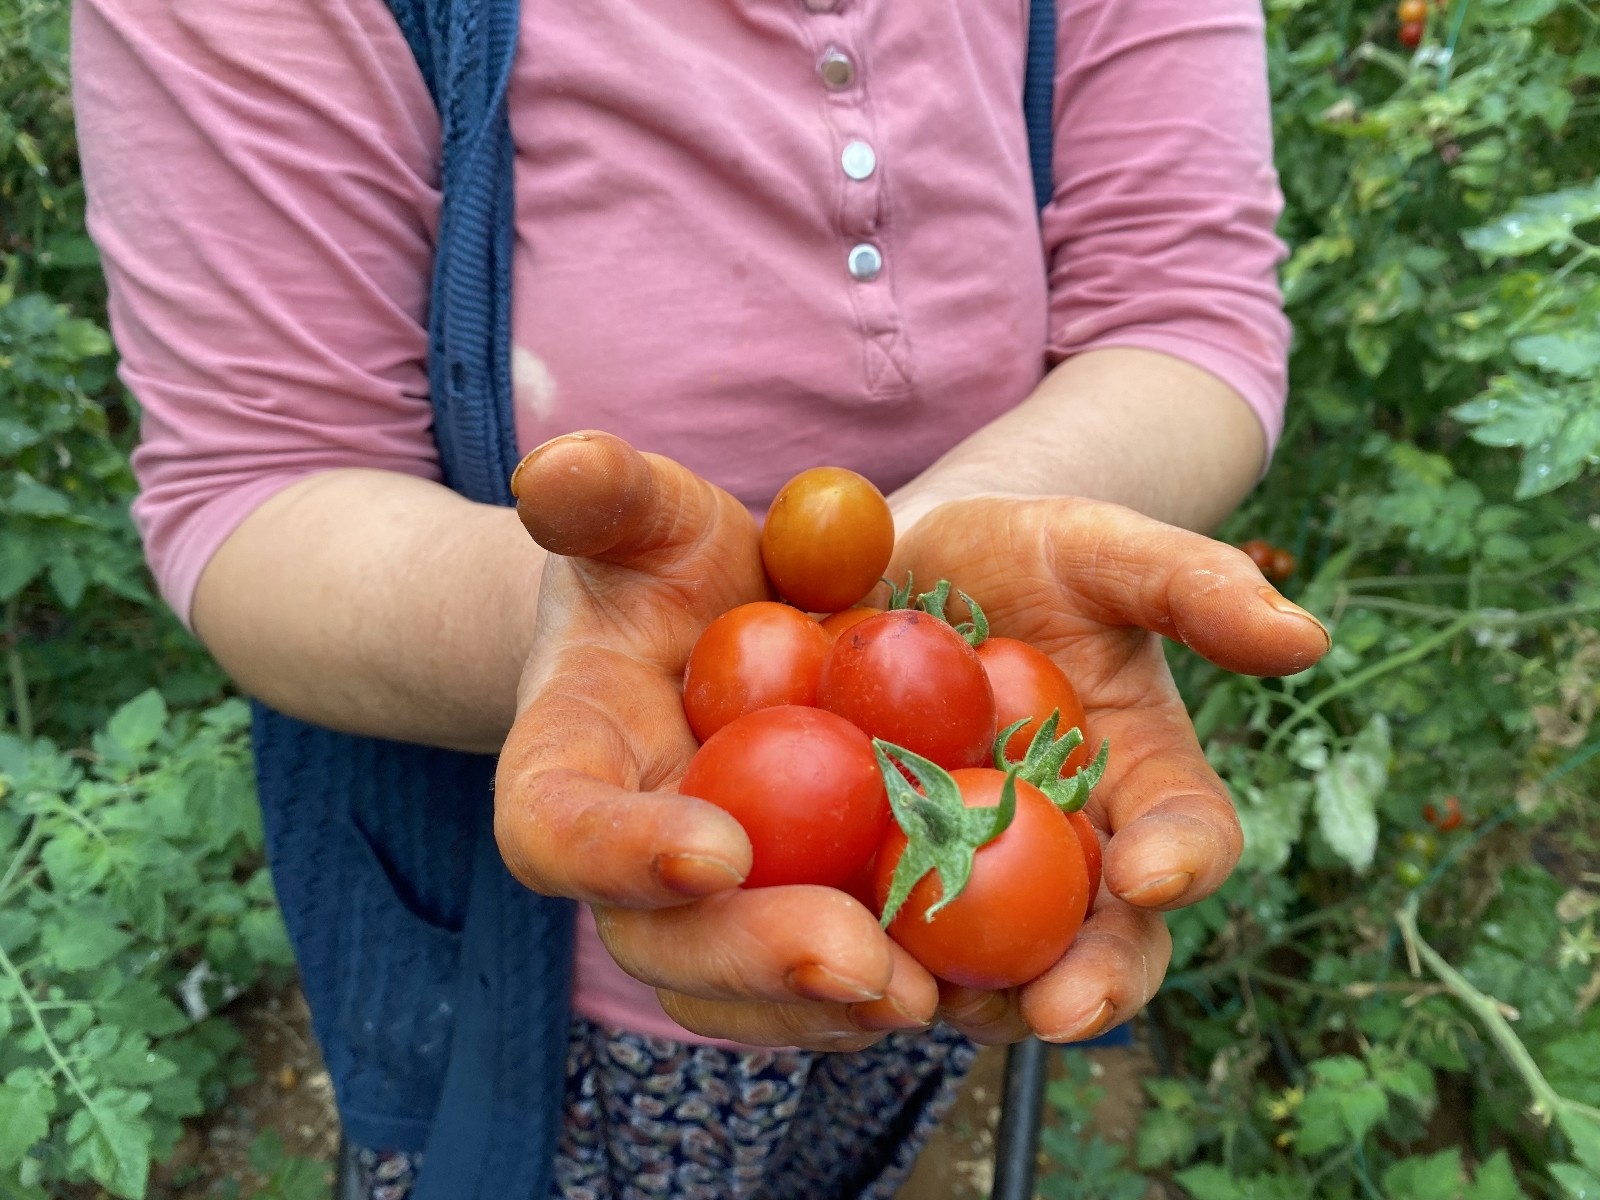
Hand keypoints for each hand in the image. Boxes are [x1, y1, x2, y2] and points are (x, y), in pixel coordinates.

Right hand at [494, 432, 939, 1049]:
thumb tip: (556, 468)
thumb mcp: (644, 515)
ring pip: (741, 995)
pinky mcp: (783, 925)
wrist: (715, 625)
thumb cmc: (665, 564)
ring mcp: (702, 911)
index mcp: (565, 768)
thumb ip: (605, 495)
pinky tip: (971, 982)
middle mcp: (622, 864)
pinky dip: (887, 990)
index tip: (715, 847)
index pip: (555, 826)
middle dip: (753, 960)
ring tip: (928, 995)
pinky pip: (821, 987)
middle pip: (659, 943)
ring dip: (828, 1008)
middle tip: (856, 959)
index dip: (615, 852)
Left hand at [883, 494, 1330, 1044]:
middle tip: (1056, 1007)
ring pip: (988, 964)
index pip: (1188, 833)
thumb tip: (1306, 637)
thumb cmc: (1022, 557)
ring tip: (931, 1001)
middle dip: (1088, 981)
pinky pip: (877, 930)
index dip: (1184, 858)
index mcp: (1140, 783)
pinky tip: (822, 949)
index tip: (1155, 872)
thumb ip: (1194, 587)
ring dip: (969, 994)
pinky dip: (859, 947)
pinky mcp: (881, 879)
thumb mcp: (1102, 552)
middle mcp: (1069, 852)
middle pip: (1101, 939)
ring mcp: (974, 876)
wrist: (908, 568)